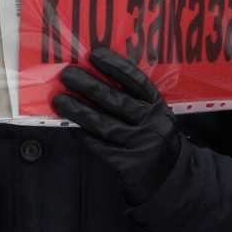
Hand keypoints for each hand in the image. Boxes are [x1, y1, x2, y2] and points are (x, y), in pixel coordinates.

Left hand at [53, 47, 184, 203]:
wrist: (172, 176)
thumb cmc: (154, 137)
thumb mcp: (153, 114)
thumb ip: (133, 97)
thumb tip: (94, 73)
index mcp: (159, 107)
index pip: (137, 81)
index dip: (115, 66)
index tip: (93, 54)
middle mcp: (152, 124)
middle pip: (117, 101)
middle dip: (89, 85)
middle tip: (67, 74)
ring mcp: (141, 145)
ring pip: (104, 124)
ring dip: (78, 110)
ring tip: (59, 99)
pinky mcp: (128, 164)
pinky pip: (100, 145)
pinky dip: (82, 133)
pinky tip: (70, 124)